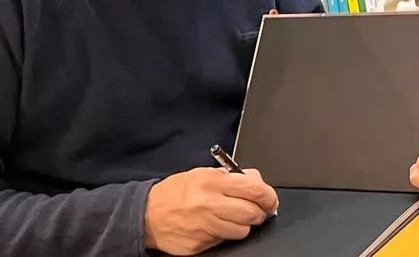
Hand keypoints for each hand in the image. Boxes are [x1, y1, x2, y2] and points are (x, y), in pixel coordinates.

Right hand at [144, 167, 277, 254]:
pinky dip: (225, 234)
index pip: (254, 189)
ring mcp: (204, 226)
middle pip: (251, 213)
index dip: (268, 196)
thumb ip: (232, 177)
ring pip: (242, 230)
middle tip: (257, 211)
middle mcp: (209, 204)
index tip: (270, 199)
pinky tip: (216, 226)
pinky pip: (224, 240)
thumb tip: (257, 182)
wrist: (148, 214)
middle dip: (260, 213)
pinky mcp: (199, 244)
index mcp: (212, 182)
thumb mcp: (203, 174)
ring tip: (234, 218)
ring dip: (243, 225)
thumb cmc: (176, 193)